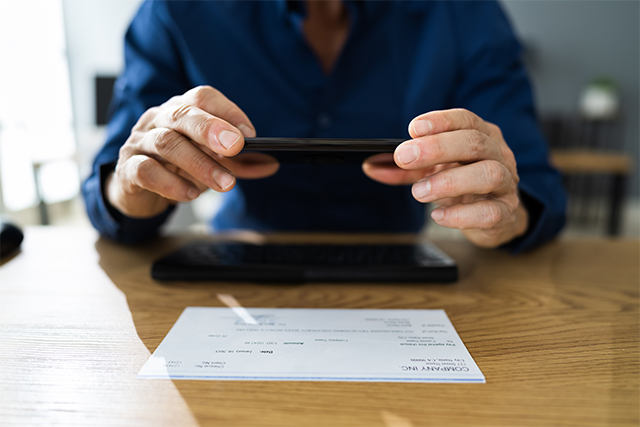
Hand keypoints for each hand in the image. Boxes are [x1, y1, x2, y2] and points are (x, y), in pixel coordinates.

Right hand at [106, 86, 278, 217]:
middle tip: (235, 147)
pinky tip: (191, 194)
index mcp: (181, 111)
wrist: (138, 191)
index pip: (202, 98)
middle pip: (182, 114)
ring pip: (166, 143)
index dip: (227, 111)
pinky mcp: (128, 169)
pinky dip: (170, 183)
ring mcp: (140, 142)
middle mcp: (158, 120)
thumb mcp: (212, 162)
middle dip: (211, 128)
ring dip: (199, 163)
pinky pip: (145, 171)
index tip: (251, 134)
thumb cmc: (178, 168)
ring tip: (225, 184)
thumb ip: (240, 163)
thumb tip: (272, 164)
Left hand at [363, 109, 528, 247]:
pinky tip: (438, 215)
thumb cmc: (463, 185)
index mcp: (482, 136)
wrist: (497, 216)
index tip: (413, 128)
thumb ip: (404, 168)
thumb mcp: (433, 170)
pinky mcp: (506, 214)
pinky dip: (461, 215)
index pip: (466, 120)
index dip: (441, 121)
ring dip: (450, 181)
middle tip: (405, 157)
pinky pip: (490, 212)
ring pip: (488, 174)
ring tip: (419, 192)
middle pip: (475, 143)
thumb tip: (371, 166)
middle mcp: (499, 155)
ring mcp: (506, 184)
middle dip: (438, 147)